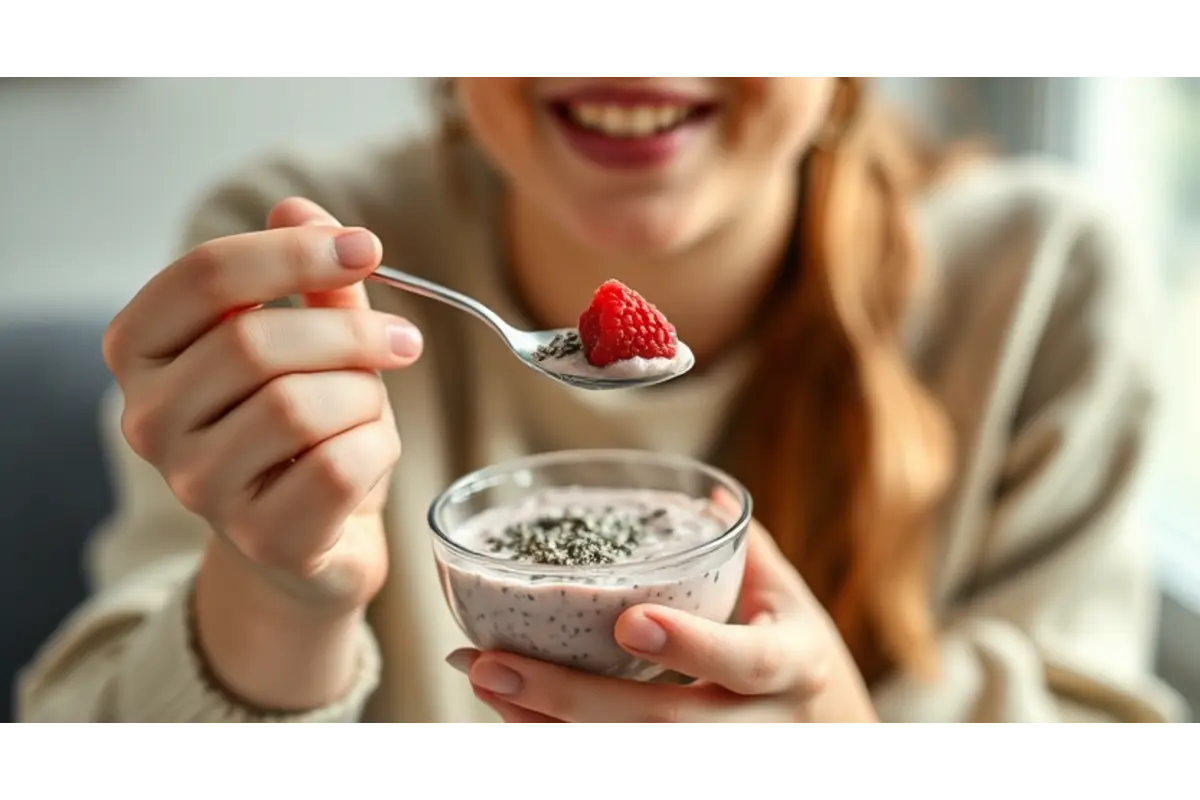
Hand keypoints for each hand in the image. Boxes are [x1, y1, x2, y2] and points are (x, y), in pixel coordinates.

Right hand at [103, 198, 421, 707]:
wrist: (308, 540)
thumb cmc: (303, 428)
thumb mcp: (308, 342)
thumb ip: (306, 278)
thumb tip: (298, 207)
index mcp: (144, 351)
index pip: (203, 277)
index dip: (292, 253)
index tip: (366, 248)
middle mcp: (148, 420)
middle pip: (255, 342)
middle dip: (351, 332)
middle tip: (403, 340)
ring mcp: (198, 487)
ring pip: (299, 407)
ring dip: (364, 397)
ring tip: (373, 407)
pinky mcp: (260, 539)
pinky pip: (339, 467)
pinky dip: (378, 448)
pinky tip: (371, 454)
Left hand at [448, 519, 879, 725]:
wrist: (823, 728)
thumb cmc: (793, 649)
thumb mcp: (785, 598)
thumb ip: (743, 551)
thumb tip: (707, 496)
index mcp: (793, 665)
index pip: (748, 662)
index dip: (692, 645)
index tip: (628, 622)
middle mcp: (760, 724)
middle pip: (668, 724)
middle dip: (573, 697)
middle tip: (493, 663)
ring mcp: (723, 754)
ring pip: (634, 751)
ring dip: (548, 723)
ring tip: (486, 681)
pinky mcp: (688, 762)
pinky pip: (618, 758)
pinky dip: (556, 736)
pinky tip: (512, 710)